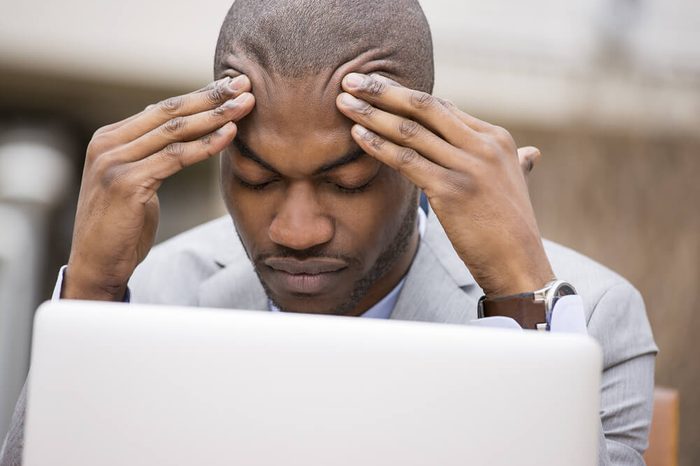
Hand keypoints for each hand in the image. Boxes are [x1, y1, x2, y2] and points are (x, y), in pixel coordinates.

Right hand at [64, 76, 254, 299]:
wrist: (98, 263)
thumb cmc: (122, 226)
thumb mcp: (135, 182)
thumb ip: (150, 156)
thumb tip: (179, 134)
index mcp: (110, 139)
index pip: (162, 109)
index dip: (199, 96)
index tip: (232, 86)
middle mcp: (108, 144)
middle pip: (169, 113)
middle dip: (211, 97)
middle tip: (245, 85)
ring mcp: (114, 162)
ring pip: (175, 132)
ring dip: (215, 117)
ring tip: (245, 106)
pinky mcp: (126, 183)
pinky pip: (175, 159)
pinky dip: (205, 145)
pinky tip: (229, 135)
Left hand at [336, 73, 553, 296]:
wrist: (519, 264)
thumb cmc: (511, 228)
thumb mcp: (517, 184)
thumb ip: (517, 163)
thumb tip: (530, 154)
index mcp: (496, 139)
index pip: (442, 107)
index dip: (404, 94)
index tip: (376, 85)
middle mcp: (483, 145)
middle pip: (424, 107)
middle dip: (383, 91)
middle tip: (351, 80)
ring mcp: (468, 166)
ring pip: (410, 131)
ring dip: (371, 114)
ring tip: (343, 103)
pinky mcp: (451, 190)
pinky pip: (406, 161)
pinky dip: (378, 146)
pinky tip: (357, 136)